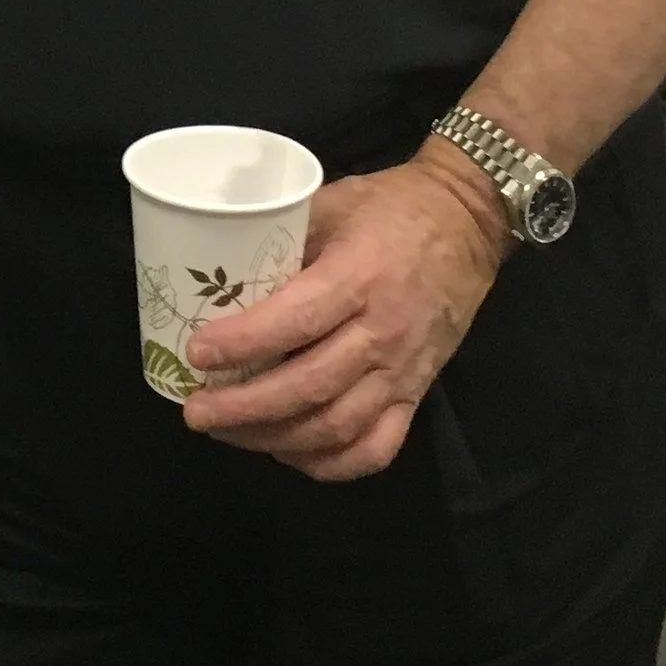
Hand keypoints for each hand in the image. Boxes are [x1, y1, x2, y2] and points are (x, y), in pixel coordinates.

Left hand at [181, 142, 509, 482]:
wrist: (469, 220)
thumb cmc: (393, 206)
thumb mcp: (332, 202)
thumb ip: (283, 238)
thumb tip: (221, 271)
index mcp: (359, 277)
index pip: (295, 321)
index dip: (242, 343)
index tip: (196, 354)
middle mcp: (383, 332)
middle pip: (309, 387)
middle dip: (244, 408)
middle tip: (196, 411)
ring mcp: (403, 370)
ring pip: (336, 427)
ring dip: (275, 439)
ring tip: (228, 433)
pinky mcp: (417, 393)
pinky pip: (375, 448)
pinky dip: (329, 463)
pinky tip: (288, 452)